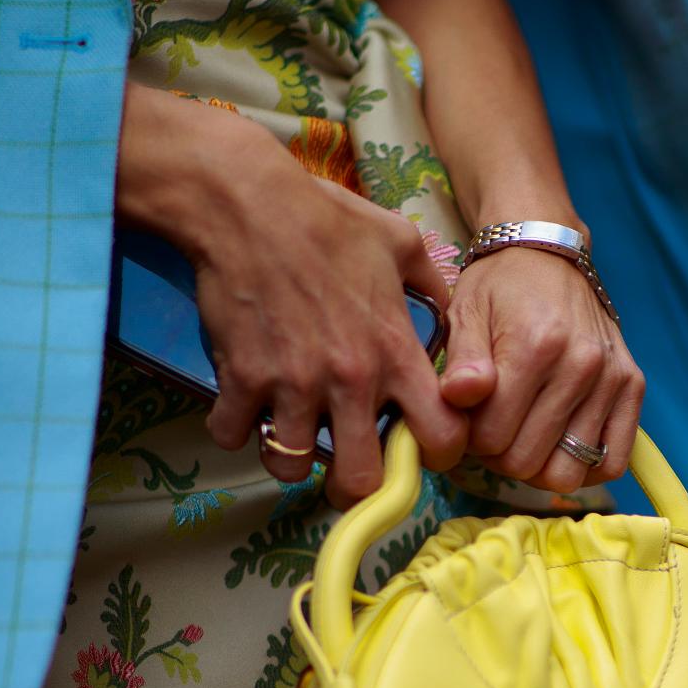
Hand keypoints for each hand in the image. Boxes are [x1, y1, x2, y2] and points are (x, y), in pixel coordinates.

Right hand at [116, 84, 465, 508]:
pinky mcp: (242, 379)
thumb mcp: (401, 244)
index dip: (435, 455)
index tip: (418, 447)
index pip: (439, 439)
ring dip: (291, 457)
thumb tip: (452, 314)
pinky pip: (235, 436)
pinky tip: (243, 405)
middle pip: (361, 481)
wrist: (247, 203)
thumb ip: (433, 288)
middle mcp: (350, 380)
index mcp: (396, 354)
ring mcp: (293, 384)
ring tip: (291, 432)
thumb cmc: (328, 220)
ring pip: (292, 467)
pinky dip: (235, 429)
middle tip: (348, 464)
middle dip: (357, 484)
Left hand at [438, 247, 644, 491]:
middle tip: (494, 429)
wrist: (549, 254)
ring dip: (538, 466)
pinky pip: (612, 462)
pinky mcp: (633, 387)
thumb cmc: (499, 288)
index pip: (491, 438)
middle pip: (527, 461)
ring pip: (566, 473)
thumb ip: (460, 362)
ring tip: (525, 436)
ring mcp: (611, 379)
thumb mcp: (465, 314)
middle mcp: (580, 365)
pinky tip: (561, 446)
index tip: (470, 420)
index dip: (470, 439)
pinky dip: (584, 467)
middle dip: (499, 455)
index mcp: (534, 347)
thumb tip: (458, 397)